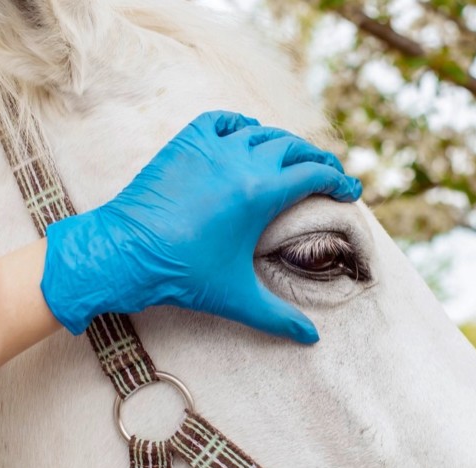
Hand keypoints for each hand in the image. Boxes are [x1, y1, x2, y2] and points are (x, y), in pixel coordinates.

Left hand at [40, 111, 361, 343]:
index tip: (351, 190)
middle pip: (294, 147)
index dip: (339, 180)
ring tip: (294, 158)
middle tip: (330, 173)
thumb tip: (312, 338)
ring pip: (261, 132)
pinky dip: (242, 125)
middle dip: (317, 159)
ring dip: (283, 143)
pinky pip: (223, 121)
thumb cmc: (181, 275)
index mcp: (260, 192)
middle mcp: (240, 161)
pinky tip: (249, 135)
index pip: (314, 173)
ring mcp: (211, 148)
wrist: (124, 253)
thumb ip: (278, 318)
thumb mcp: (236, 298)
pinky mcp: (185, 144)